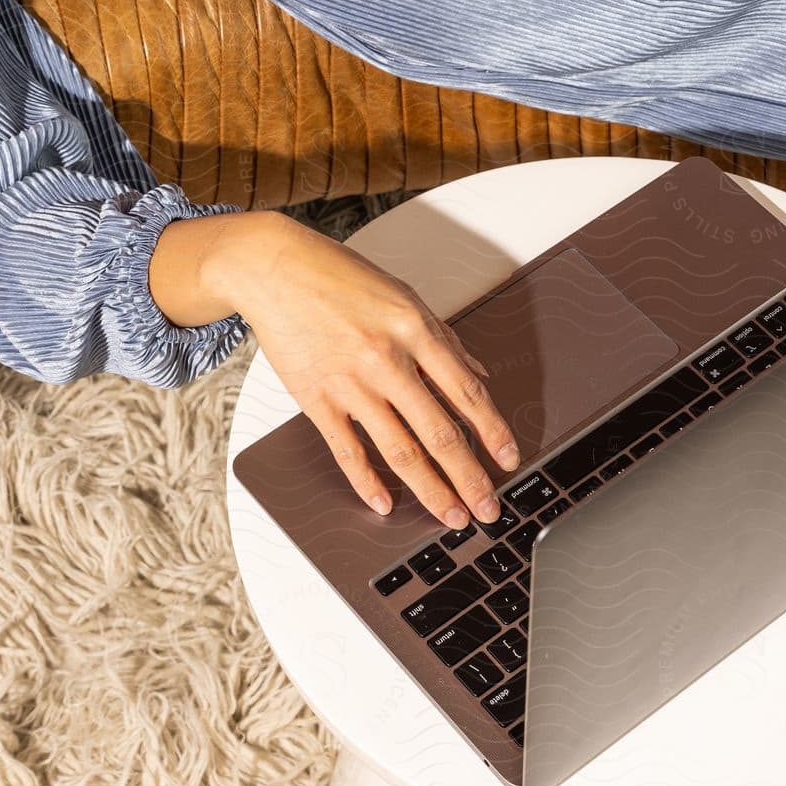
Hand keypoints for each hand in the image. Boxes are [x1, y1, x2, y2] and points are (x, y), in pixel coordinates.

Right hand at [230, 213, 521, 527]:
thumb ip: (443, 337)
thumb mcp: (403, 296)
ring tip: (450, 515)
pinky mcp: (316, 400)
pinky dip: (366, 483)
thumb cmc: (340, 278)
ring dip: (430, 489)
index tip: (509, 459)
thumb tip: (478, 373)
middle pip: (439, 431)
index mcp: (415, 329)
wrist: (276, 270)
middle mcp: (387, 359)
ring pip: (399, 450)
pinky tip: (384, 504)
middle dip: (469, 477)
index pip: (466, 391)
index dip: (493, 430)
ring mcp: (351, 383)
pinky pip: (347, 451)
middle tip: (487, 508)